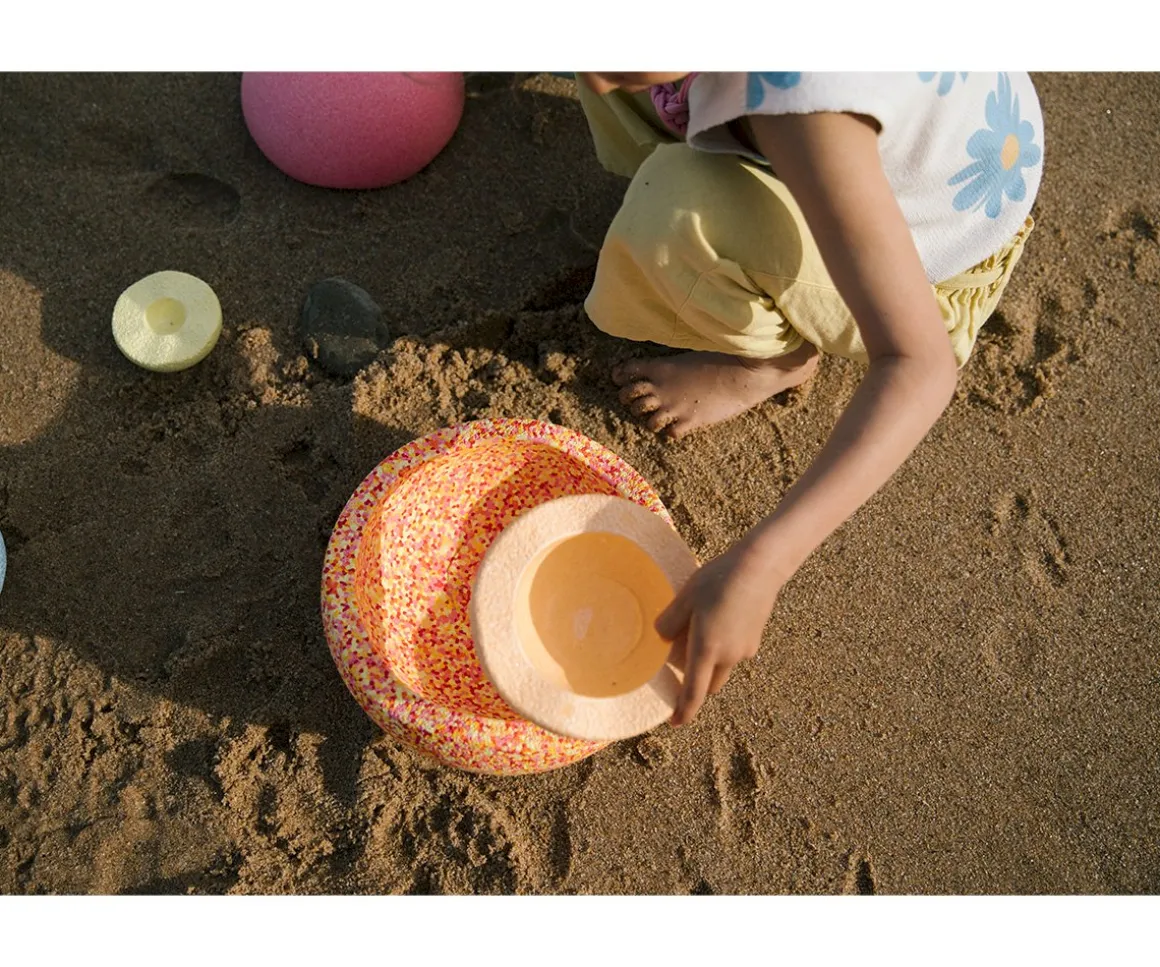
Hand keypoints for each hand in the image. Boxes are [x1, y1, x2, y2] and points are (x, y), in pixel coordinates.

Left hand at [655, 542, 782, 725]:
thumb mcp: (685, 597)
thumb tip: (662, 637)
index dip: (684, 711)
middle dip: (696, 681)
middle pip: (709, 683)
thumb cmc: (718, 579)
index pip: (694, 692)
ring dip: (710, 662)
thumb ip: (669, 622)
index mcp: (707, 649)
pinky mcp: (755, 638)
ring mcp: (745, 649)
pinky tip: (718, 617)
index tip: (675, 723)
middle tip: (680, 657)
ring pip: (723, 666)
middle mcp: (729, 656)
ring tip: (699, 627)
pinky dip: (723, 647)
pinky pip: (734, 652)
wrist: (760, 565)